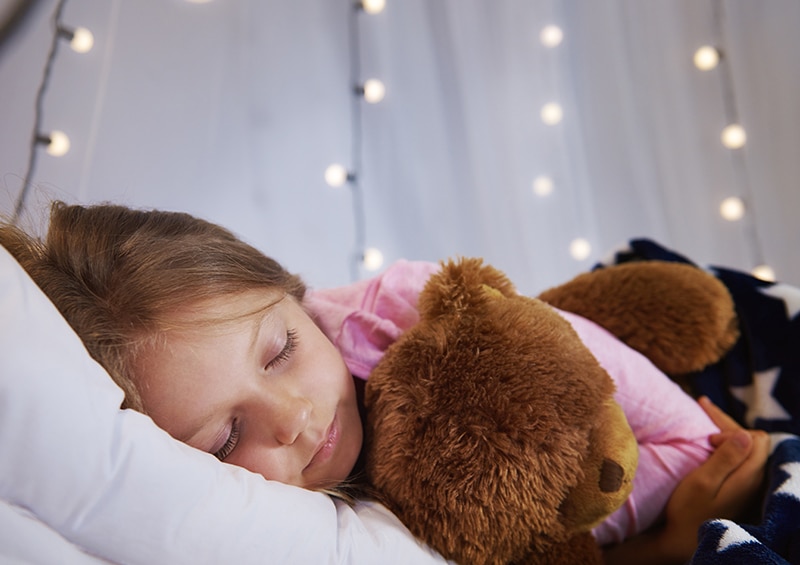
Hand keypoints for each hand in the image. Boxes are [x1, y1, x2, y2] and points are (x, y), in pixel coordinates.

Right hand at [658, 396, 768, 561]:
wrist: (684, 537)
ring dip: (725, 430)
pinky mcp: (738, 487)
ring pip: (746, 447)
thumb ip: (726, 459)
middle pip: (753, 440)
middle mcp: (753, 478)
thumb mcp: (703, 482)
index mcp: (748, 476)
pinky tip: (711, 438)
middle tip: (702, 406)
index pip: (756, 438)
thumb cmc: (688, 509)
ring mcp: (747, 484)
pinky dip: (725, 442)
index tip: (707, 440)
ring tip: (705, 412)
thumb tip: (745, 434)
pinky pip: (739, 456)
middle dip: (727, 423)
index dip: (732, 431)